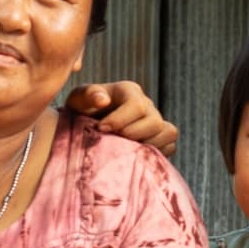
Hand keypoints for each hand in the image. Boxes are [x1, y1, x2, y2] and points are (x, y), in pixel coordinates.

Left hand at [65, 77, 179, 156]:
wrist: (83, 127)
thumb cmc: (80, 111)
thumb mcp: (78, 99)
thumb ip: (88, 95)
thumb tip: (103, 100)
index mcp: (128, 91)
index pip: (136, 105)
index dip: (120, 120)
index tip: (100, 129)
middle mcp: (146, 104)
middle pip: (154, 121)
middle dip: (132, 134)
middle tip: (112, 142)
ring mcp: (155, 121)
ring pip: (168, 132)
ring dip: (147, 145)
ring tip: (124, 149)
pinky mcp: (160, 137)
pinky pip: (170, 145)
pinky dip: (157, 152)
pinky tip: (135, 156)